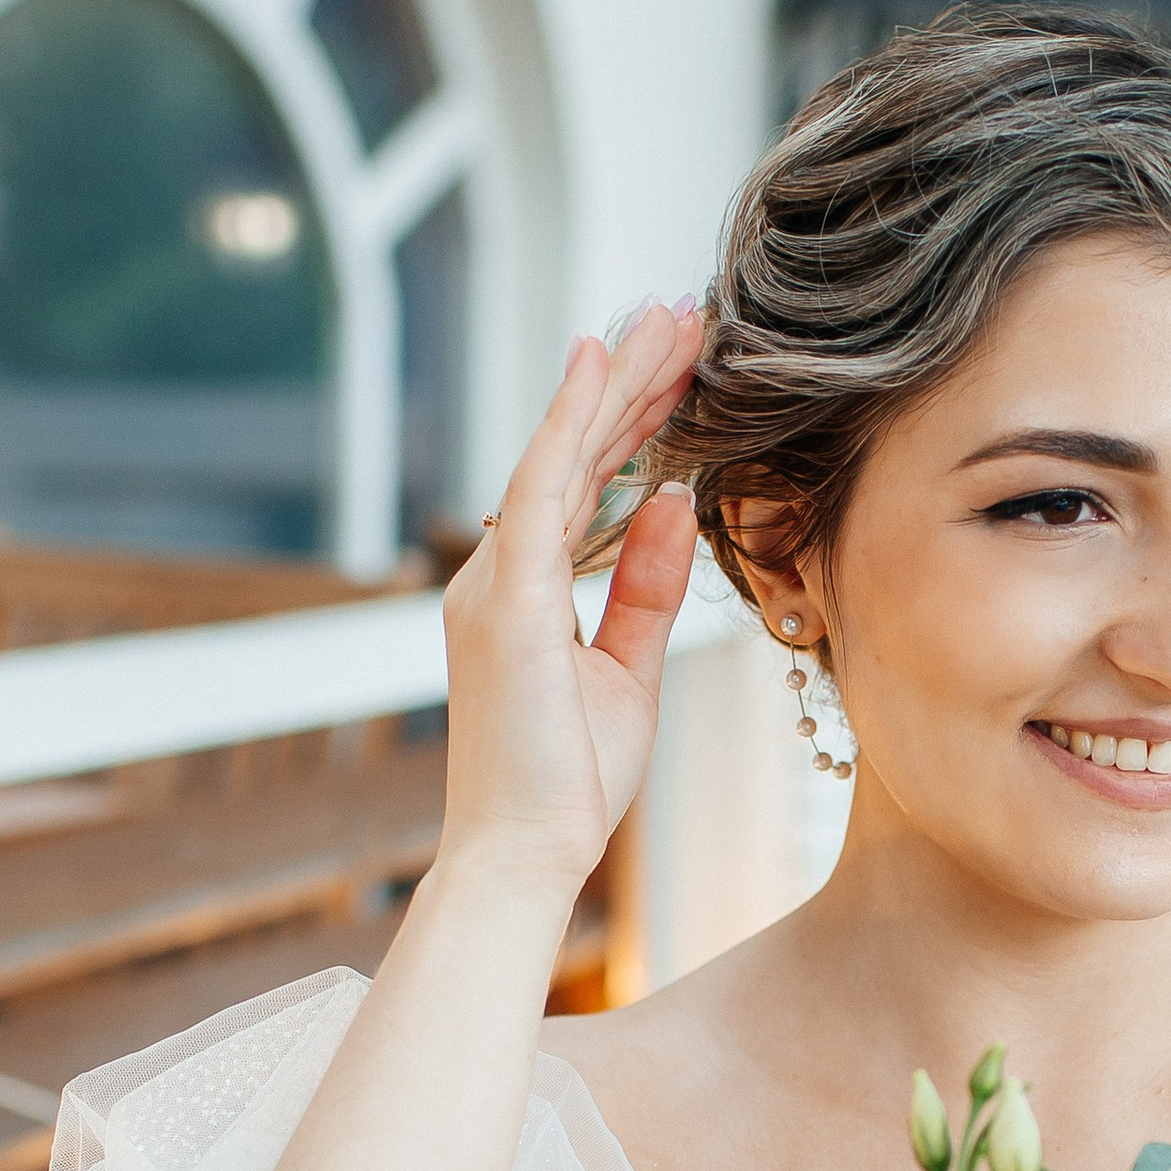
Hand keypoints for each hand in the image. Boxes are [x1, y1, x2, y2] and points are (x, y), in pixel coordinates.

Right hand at [438, 302, 701, 893]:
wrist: (523, 855)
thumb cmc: (568, 785)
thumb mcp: (629, 671)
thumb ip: (643, 587)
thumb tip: (670, 504)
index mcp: (522, 595)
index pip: (583, 488)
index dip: (629, 424)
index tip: (677, 369)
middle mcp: (494, 575)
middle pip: (572, 457)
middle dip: (629, 384)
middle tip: (678, 315)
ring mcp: (492, 582)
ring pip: (560, 456)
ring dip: (615, 384)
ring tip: (665, 322)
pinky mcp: (506, 599)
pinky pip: (545, 490)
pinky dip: (573, 424)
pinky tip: (603, 368)